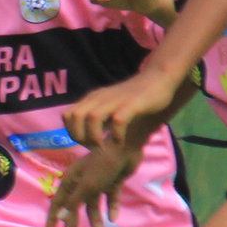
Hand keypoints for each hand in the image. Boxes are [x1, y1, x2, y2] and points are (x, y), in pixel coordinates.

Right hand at [44, 138, 143, 226]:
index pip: (58, 204)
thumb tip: (59, 217)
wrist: (126, 147)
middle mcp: (81, 183)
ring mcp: (97, 183)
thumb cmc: (102, 166)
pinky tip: (113, 217)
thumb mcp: (87, 186)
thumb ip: (74, 202)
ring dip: (95, 219)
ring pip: (92, 205)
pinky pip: (110, 198)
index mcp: (70, 182)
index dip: (53, 219)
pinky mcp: (112, 182)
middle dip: (73, 226)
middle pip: (74, 208)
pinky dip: (111, 207)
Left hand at [62, 70, 181, 152]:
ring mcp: (115, 100)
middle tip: (93, 147)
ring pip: (92, 118)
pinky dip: (116, 134)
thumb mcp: (109, 104)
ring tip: (104, 147)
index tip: (85, 142)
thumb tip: (86, 136)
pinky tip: (120, 142)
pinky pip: (118, 120)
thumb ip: (98, 116)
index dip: (71, 132)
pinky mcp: (132, 104)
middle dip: (79, 137)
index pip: (67, 115)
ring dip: (95, 137)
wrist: (158, 78)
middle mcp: (100, 98)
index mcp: (92, 98)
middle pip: (74, 116)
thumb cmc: (134, 96)